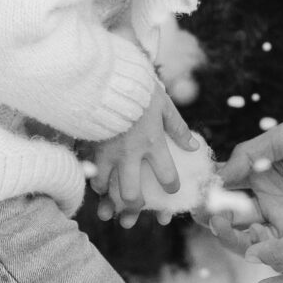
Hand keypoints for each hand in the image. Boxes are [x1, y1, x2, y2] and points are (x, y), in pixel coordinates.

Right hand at [87, 92, 196, 225]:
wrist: (106, 76)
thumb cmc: (138, 88)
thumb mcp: (164, 105)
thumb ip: (178, 128)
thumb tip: (193, 146)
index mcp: (152, 143)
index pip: (167, 176)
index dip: (172, 187)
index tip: (172, 189)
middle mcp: (129, 154)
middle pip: (131, 194)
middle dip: (134, 206)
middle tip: (137, 205)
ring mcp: (107, 153)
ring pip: (105, 188)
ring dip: (109, 196)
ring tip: (112, 197)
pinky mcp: (89, 147)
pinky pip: (90, 173)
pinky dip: (94, 181)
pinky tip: (97, 182)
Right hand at [201, 121, 282, 254]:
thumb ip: (254, 150)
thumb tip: (222, 174)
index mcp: (263, 177)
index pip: (226, 190)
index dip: (209, 193)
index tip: (201, 191)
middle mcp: (272, 205)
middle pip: (231, 221)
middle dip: (213, 218)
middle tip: (208, 211)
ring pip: (248, 241)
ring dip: (230, 236)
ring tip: (223, 222)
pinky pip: (278, 257)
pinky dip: (258, 253)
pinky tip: (251, 240)